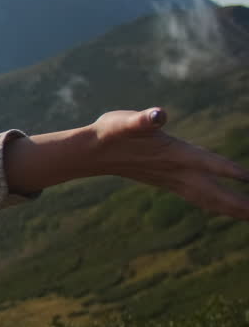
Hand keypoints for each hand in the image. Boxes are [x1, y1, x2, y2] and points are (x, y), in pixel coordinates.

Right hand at [90, 107, 248, 219]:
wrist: (93, 153)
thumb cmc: (111, 132)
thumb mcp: (125, 121)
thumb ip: (142, 120)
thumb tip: (156, 115)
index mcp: (173, 154)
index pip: (208, 164)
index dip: (230, 171)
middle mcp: (176, 172)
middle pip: (215, 193)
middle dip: (240, 205)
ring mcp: (174, 180)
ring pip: (210, 200)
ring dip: (233, 210)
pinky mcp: (171, 183)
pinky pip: (201, 199)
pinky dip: (218, 206)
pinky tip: (228, 210)